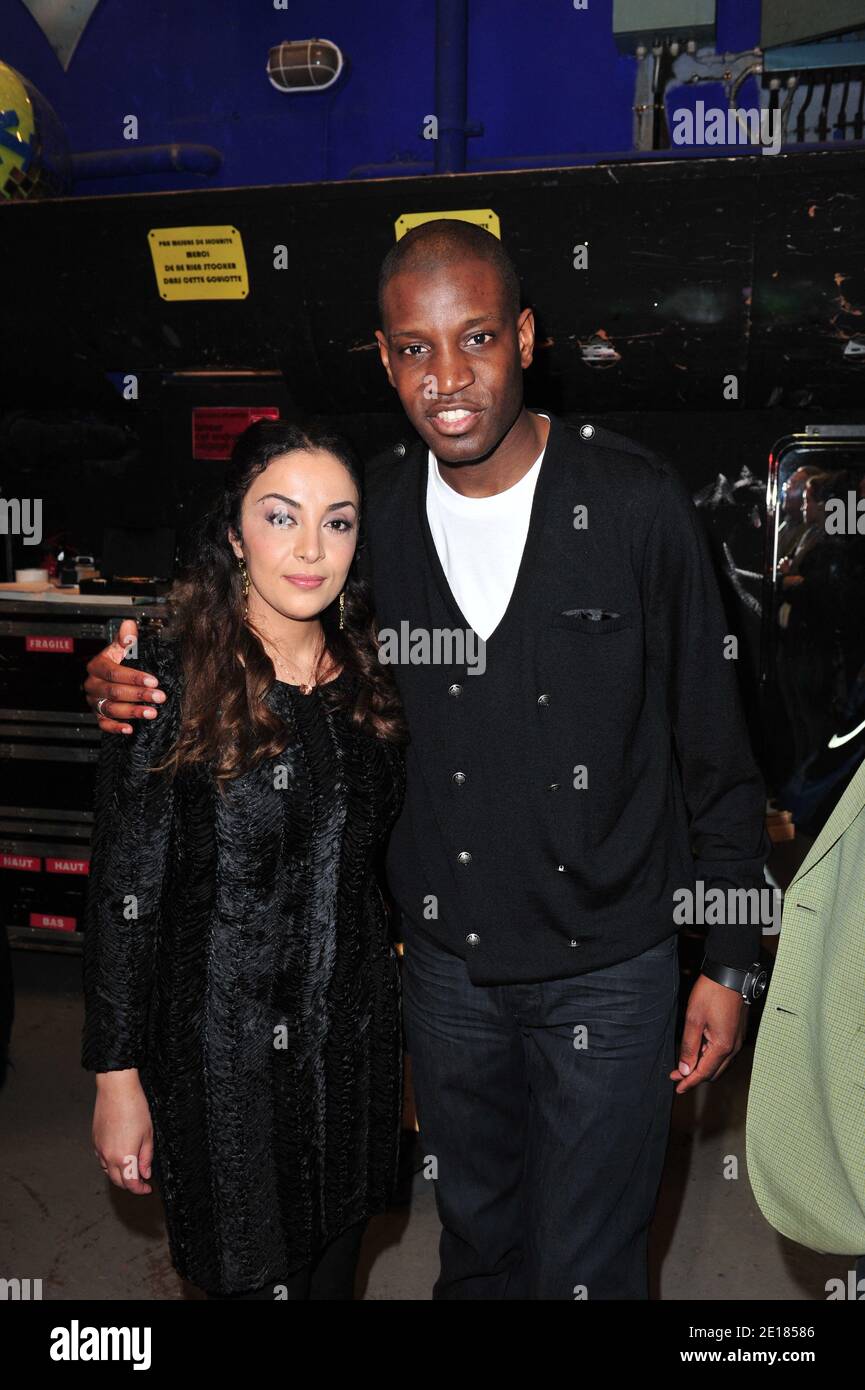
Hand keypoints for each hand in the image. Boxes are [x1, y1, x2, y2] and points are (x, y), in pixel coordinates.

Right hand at [83, 619, 164, 733]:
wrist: (107, 677)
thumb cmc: (116, 661)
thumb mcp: (120, 648)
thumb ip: (125, 639)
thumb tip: (129, 625)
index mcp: (97, 666)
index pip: (114, 672)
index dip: (134, 677)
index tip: (153, 680)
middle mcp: (93, 685)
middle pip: (114, 692)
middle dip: (139, 695)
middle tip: (159, 697)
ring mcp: (94, 701)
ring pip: (111, 709)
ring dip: (132, 711)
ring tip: (152, 712)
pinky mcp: (97, 715)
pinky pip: (103, 724)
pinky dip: (116, 728)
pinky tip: (130, 729)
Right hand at [92, 1071, 153, 1193]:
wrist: (116, 1089)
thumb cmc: (135, 1108)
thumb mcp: (148, 1134)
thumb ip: (146, 1157)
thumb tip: (145, 1173)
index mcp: (124, 1157)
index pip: (131, 1183)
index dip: (140, 1189)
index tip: (147, 1188)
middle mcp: (108, 1156)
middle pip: (118, 1181)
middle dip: (130, 1184)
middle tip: (141, 1180)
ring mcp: (99, 1148)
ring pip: (108, 1171)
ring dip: (119, 1174)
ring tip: (132, 1168)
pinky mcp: (94, 1140)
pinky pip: (101, 1159)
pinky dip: (110, 1163)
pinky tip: (119, 1156)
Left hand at [669, 975, 747, 1093]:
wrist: (730, 974)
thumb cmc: (711, 994)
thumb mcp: (693, 1020)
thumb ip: (689, 1047)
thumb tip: (685, 1070)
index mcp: (722, 1046)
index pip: (704, 1072)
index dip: (689, 1082)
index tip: (677, 1087)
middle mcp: (733, 1047)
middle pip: (713, 1072)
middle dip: (695, 1076)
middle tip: (677, 1075)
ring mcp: (737, 1040)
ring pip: (719, 1064)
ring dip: (703, 1066)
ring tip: (685, 1064)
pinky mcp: (737, 1033)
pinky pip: (724, 1053)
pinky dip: (710, 1057)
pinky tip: (698, 1051)